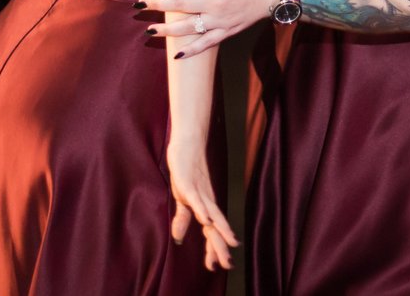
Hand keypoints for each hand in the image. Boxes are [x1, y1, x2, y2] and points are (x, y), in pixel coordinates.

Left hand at [142, 0, 282, 57]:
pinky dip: (193, 50)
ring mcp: (220, 19)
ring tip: (149, 30)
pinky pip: (207, 43)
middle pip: (179, 5)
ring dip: (167, 29)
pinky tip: (177, 55)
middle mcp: (214, 1)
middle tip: (139, 6)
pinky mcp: (227, 31)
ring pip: (189, 27)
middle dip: (157, 5)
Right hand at [167, 138, 237, 270]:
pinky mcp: (189, 182)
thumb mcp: (183, 198)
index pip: (211, 233)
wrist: (187, 143)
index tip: (217, 267)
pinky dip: (202, 210)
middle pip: (215, 228)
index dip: (214, 249)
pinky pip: (197, 199)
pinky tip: (207, 221)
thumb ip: (183, 218)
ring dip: (220, 231)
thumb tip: (179, 239)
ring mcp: (199, 192)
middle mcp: (206, 201)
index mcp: (204, 207)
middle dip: (221, 246)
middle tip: (229, 265)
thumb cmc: (186, 171)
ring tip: (229, 246)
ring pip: (211, 215)